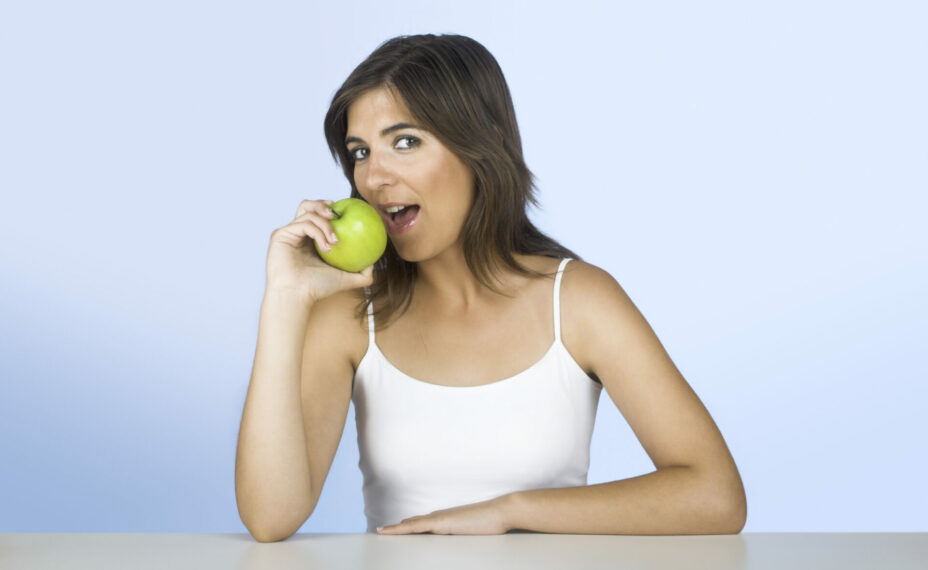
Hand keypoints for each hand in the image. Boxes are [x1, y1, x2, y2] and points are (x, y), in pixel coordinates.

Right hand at [265, 199, 373, 302]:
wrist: (298, 295)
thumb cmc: (319, 289)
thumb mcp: (346, 279)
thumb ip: (362, 273)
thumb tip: (375, 263)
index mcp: (309, 239)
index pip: (319, 216)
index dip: (331, 209)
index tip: (346, 212)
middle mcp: (297, 233)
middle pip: (308, 206)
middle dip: (323, 204)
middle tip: (337, 214)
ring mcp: (288, 233)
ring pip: (307, 212)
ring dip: (325, 223)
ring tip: (335, 239)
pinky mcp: (280, 234)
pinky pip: (304, 224)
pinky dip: (318, 232)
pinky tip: (327, 246)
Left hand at [376, 495, 512, 534]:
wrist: (501, 511)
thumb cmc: (492, 522)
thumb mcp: (475, 531)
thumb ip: (465, 532)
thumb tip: (462, 537)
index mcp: (447, 519)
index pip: (422, 524)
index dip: (408, 526)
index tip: (396, 529)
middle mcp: (440, 516)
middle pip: (414, 523)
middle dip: (398, 528)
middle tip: (381, 531)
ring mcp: (440, 518)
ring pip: (412, 524)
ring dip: (396, 529)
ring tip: (381, 531)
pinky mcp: (441, 522)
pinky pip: (416, 526)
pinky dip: (401, 528)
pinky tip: (390, 530)